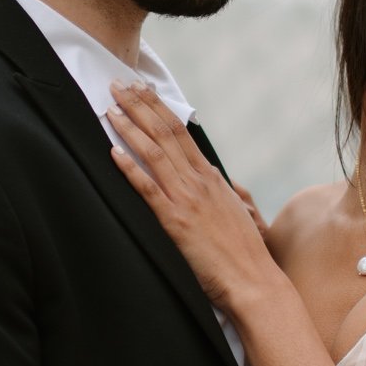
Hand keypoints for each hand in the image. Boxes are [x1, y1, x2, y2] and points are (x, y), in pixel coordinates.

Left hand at [105, 84, 279, 313]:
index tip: (143, 90)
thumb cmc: (246, 254)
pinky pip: (148, 189)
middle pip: (165, 133)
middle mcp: (199, 182)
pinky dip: (129, 168)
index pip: (181, 133)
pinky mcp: (175, 222)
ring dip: (130, 127)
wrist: (255, 281)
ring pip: (154, 153)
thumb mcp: (237, 213)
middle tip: (118, 84)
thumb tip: (218, 180)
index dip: (159, 108)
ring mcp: (187, 200)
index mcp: (212, 178)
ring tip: (110, 108)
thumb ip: (223, 193)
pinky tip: (113, 152)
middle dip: (139, 106)